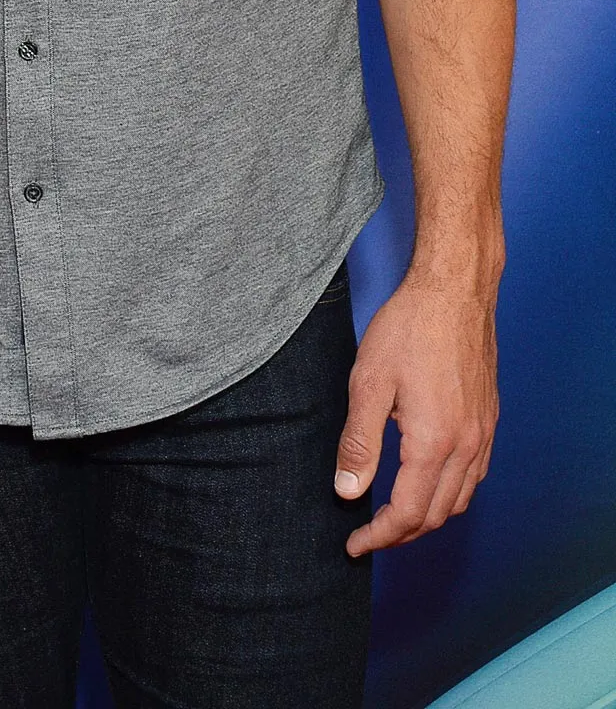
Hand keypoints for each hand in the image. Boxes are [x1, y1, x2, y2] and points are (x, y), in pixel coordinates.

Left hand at [336, 267, 498, 554]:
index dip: (379, 536)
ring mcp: (483, 433)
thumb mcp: (368, 382)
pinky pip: (474, 475)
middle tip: (369, 536)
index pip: (407, 512)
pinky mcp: (488, 419)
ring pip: (459, 499)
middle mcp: (467, 446)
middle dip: (402, 534)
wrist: (454, 291)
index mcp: (434, 442)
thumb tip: (348, 492)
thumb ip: (359, 442)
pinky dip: (449, 493)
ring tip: (394, 516)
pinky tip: (427, 482)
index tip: (354, 545)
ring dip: (428, 517)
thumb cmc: (407, 329)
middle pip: (436, 515)